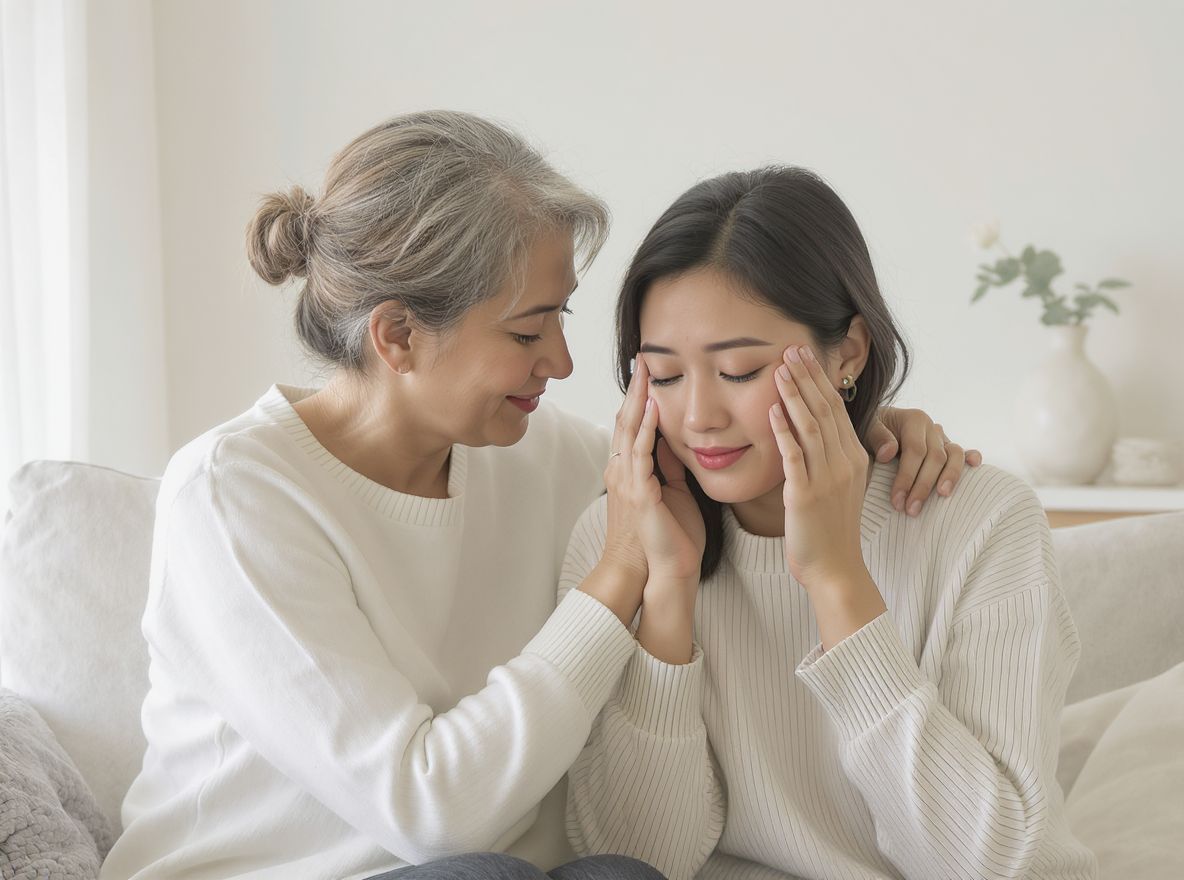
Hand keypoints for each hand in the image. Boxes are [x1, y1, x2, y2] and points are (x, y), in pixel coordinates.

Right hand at [605, 355, 704, 584]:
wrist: (665, 570)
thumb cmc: (671, 536)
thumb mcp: (673, 491)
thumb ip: (669, 466)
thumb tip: (672, 440)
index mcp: (631, 472)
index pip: (632, 426)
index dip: (639, 398)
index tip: (648, 372)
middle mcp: (623, 473)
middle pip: (625, 421)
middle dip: (634, 390)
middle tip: (642, 360)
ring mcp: (628, 482)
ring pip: (629, 432)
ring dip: (638, 401)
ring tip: (645, 374)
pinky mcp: (640, 494)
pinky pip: (641, 455)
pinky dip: (646, 430)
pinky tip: (653, 410)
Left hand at [769, 344, 887, 649]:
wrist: (835, 569)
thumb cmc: (829, 530)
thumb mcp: (837, 486)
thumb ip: (827, 457)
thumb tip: (809, 430)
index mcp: (854, 458)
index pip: (836, 410)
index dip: (820, 380)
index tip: (805, 355)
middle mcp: (845, 463)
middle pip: (825, 410)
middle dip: (807, 377)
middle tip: (792, 348)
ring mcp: (827, 479)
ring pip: (811, 427)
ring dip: (795, 395)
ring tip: (781, 369)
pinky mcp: (805, 495)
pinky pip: (795, 456)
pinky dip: (784, 431)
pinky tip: (772, 410)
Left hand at [866, 408, 982, 516]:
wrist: (875, 426)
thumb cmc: (870, 430)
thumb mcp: (866, 428)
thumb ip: (876, 437)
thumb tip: (889, 452)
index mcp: (913, 420)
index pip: (915, 451)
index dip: (907, 477)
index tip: (897, 501)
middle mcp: (931, 428)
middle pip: (936, 457)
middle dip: (923, 486)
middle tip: (911, 510)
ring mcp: (942, 438)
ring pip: (955, 455)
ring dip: (951, 477)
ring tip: (942, 496)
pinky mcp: (947, 448)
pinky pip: (963, 452)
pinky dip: (971, 458)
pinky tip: (974, 467)